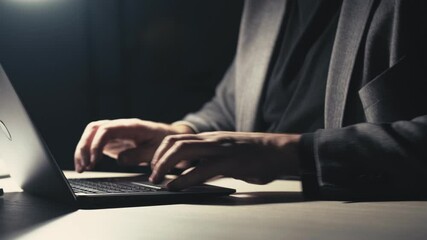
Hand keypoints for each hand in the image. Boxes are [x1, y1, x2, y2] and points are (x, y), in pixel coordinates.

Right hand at [74, 119, 192, 171]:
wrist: (170, 138)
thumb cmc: (164, 142)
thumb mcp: (156, 151)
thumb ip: (139, 155)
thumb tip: (119, 159)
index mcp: (131, 126)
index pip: (106, 129)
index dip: (97, 144)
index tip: (94, 161)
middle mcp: (120, 126)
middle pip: (94, 129)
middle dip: (84, 147)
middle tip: (84, 166)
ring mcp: (115, 133)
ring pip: (91, 135)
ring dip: (82, 150)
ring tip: (81, 168)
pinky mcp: (113, 141)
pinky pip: (95, 143)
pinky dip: (88, 154)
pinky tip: (86, 166)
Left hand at [149, 131, 300, 189]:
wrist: (280, 150)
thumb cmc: (256, 153)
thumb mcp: (229, 152)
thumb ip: (211, 160)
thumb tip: (194, 171)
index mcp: (211, 138)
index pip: (178, 138)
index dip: (161, 151)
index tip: (154, 165)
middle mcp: (212, 140)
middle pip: (175, 141)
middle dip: (157, 158)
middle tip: (152, 175)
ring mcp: (220, 149)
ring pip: (183, 150)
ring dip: (165, 166)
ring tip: (159, 182)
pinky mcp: (230, 162)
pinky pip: (201, 169)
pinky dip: (184, 179)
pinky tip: (176, 187)